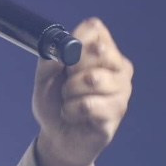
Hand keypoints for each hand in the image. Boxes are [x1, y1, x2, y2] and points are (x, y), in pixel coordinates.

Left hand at [32, 18, 132, 165]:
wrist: (57, 136)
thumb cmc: (55, 102)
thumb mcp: (43, 77)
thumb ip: (47, 60)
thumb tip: (58, 53)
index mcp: (103, 51)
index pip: (96, 29)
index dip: (75, 40)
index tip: (65, 59)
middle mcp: (118, 67)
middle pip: (100, 50)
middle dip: (73, 68)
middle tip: (67, 82)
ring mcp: (122, 90)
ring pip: (93, 79)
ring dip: (70, 92)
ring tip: (70, 100)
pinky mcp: (117, 112)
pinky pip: (89, 104)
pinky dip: (72, 111)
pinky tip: (73, 115)